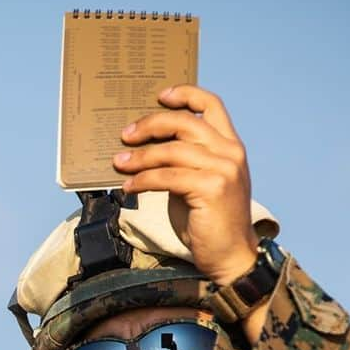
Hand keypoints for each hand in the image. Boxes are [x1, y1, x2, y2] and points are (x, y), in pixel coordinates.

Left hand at [115, 85, 257, 284]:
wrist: (230, 255)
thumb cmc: (209, 221)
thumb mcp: (198, 182)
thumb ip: (184, 161)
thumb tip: (145, 148)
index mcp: (230, 145)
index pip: (211, 105)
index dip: (185, 94)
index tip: (160, 96)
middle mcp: (230, 152)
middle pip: (184, 122)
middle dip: (149, 125)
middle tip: (125, 135)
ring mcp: (223, 169)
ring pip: (171, 150)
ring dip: (140, 157)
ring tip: (119, 163)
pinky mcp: (211, 188)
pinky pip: (167, 177)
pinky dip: (143, 180)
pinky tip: (129, 187)